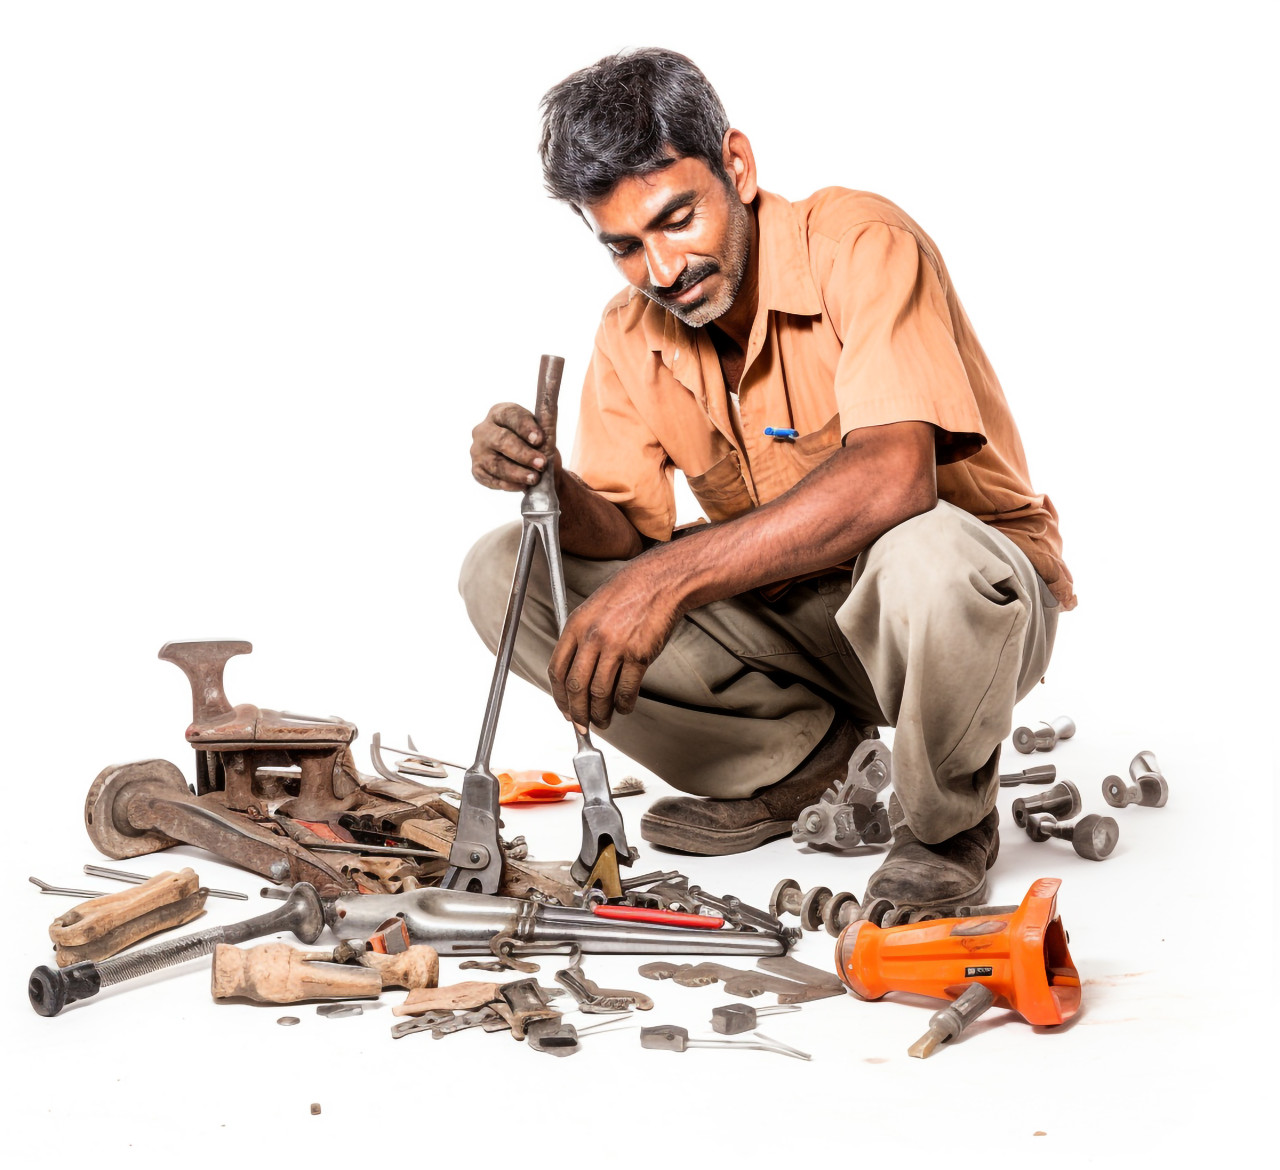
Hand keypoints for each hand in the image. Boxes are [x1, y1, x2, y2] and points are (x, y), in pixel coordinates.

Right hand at [470, 402, 556, 491]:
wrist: (527, 463)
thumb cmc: (534, 443)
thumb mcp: (542, 431)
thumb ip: (544, 429)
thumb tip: (544, 429)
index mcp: (500, 413)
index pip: (511, 416)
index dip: (525, 428)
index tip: (539, 439)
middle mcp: (484, 430)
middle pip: (501, 440)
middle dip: (523, 454)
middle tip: (541, 464)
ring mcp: (478, 450)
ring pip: (495, 463)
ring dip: (516, 473)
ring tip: (534, 479)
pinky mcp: (477, 469)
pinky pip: (490, 479)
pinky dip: (507, 484)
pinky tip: (522, 486)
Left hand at [547, 560, 682, 729]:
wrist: (659, 582)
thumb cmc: (628, 593)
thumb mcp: (592, 609)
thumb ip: (580, 637)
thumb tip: (574, 672)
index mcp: (575, 626)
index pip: (557, 670)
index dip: (559, 696)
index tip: (564, 708)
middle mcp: (592, 637)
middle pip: (576, 687)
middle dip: (577, 713)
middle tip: (581, 724)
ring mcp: (616, 647)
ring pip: (600, 693)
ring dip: (600, 714)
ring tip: (603, 721)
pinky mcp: (639, 655)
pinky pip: (626, 690)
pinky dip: (623, 705)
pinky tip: (624, 708)